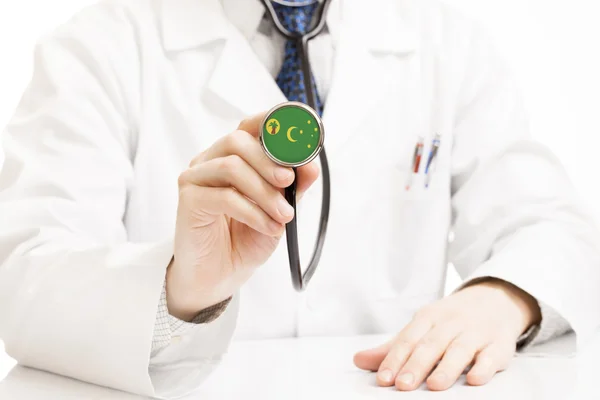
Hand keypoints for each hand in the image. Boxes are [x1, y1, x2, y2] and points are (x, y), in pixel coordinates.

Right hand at [167, 112, 318, 320]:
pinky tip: (268, 227)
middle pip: (237, 140)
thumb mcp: (279, 210)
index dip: (273, 121)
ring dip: (264, 192)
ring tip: (284, 215)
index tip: (300, 132)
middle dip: (269, 160)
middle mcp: (211, 161)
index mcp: (233, 156)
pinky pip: (224, 197)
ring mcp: (196, 178)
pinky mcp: (188, 201)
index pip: (250, 126)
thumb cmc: (246, 238)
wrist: (220, 275)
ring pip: (231, 166)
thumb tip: (311, 165)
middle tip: (288, 181)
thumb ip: (293, 187)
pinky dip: (253, 212)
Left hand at [354, 279, 541, 390]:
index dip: (395, 358)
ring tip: (434, 386)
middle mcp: (451, 323)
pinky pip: (492, 355)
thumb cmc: (451, 320)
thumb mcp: (422, 327)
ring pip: (460, 350)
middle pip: (431, 344)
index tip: (383, 378)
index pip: (408, 339)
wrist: (495, 300)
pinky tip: (474, 379)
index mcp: (429, 318)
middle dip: (416, 365)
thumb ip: (393, 347)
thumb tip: (359, 360)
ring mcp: (476, 332)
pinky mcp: (499, 344)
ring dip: (447, 368)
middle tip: (403, 385)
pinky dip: (484, 367)